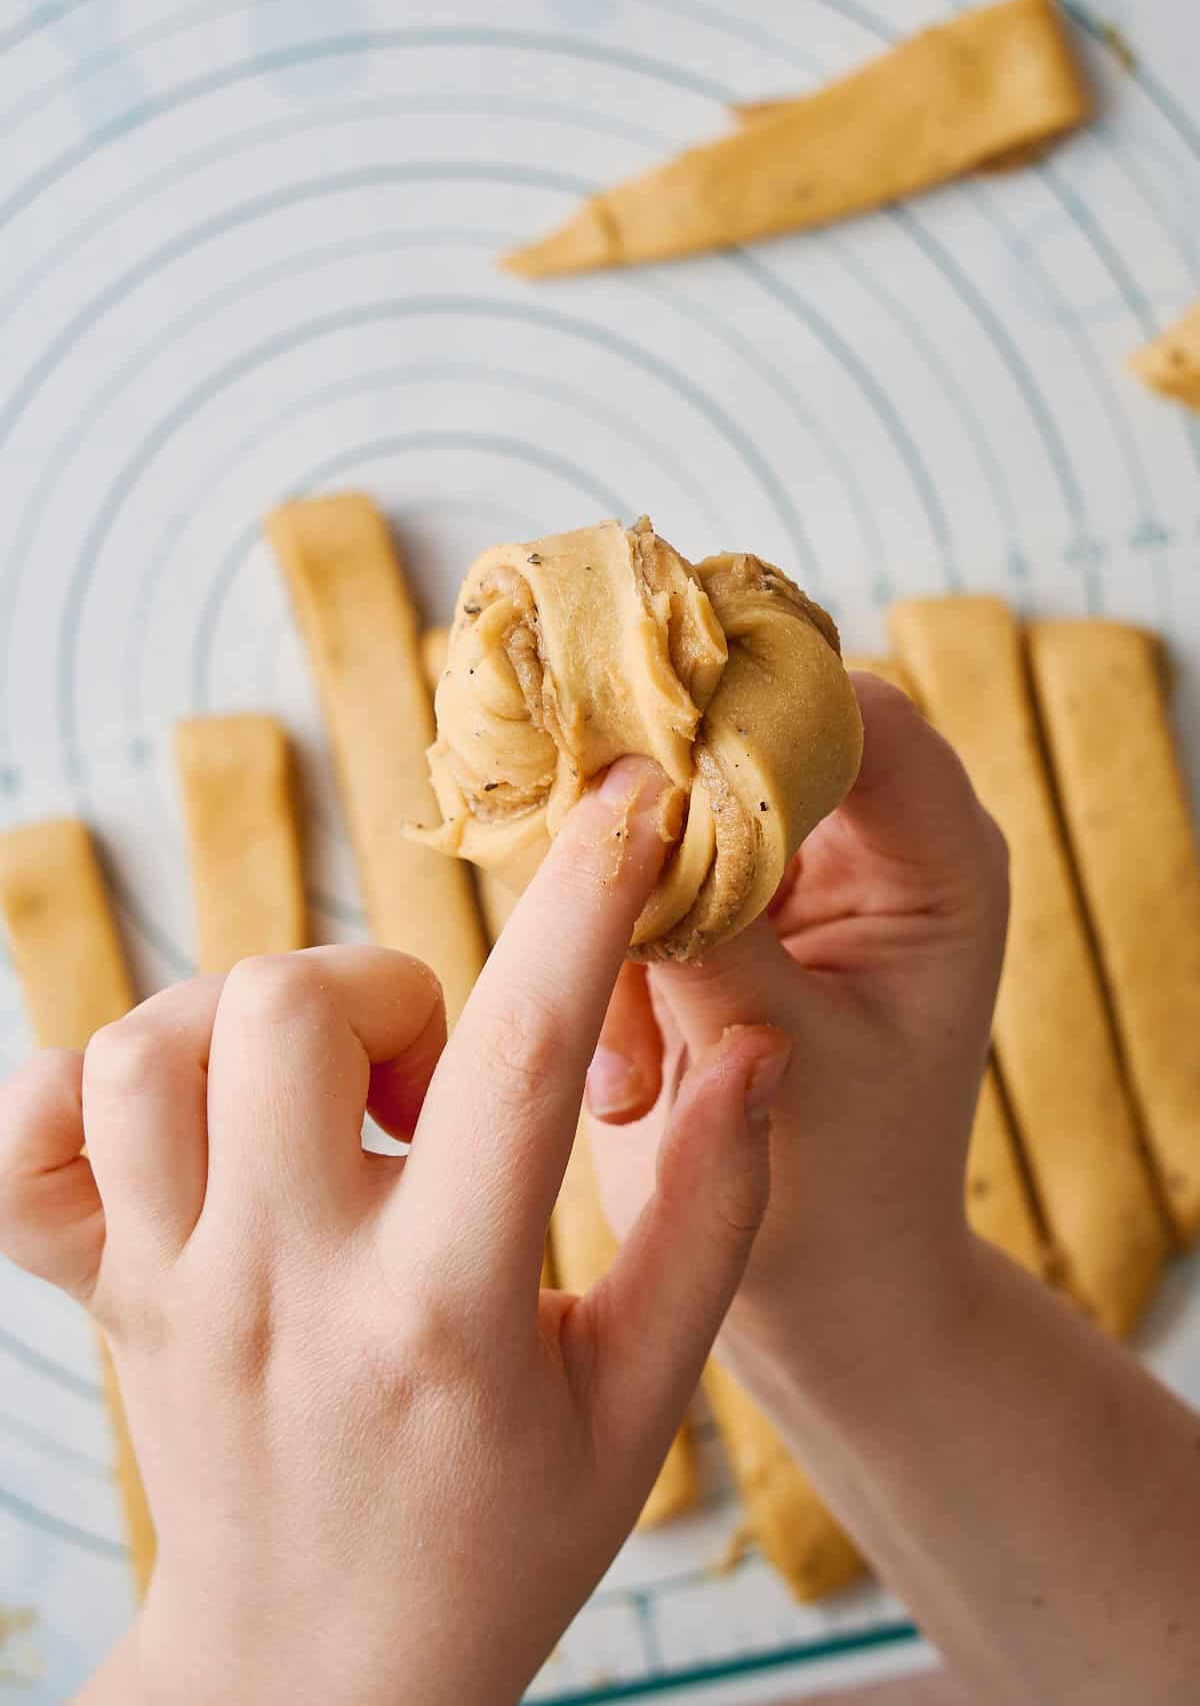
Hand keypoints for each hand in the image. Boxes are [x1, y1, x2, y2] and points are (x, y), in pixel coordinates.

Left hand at [0, 760, 785, 1705]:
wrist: (315, 1677)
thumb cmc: (501, 1540)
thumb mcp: (641, 1405)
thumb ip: (706, 1219)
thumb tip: (749, 1055)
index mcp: (446, 1313)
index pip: (516, 1060)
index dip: (584, 904)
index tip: (629, 799)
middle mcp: (286, 1285)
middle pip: (285, 1004)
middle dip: (383, 986)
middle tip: (430, 1080)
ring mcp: (170, 1292)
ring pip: (150, 1042)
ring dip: (251, 1021)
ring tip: (321, 1105)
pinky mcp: (99, 1296)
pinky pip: (26, 1135)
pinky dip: (87, 1087)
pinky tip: (187, 1127)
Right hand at [585, 678, 1008, 1376]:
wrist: (816, 1289)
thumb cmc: (839, 1197)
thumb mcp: (781, 1063)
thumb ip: (708, 927)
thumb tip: (621, 807)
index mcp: (938, 866)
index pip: (862, 718)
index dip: (753, 700)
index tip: (641, 735)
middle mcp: (866, 844)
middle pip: (753, 728)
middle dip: (658, 787)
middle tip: (576, 845)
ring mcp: (781, 871)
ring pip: (669, 797)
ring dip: (619, 903)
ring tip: (638, 1069)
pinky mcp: (711, 906)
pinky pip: (630, 868)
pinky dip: (602, 952)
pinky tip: (629, 1086)